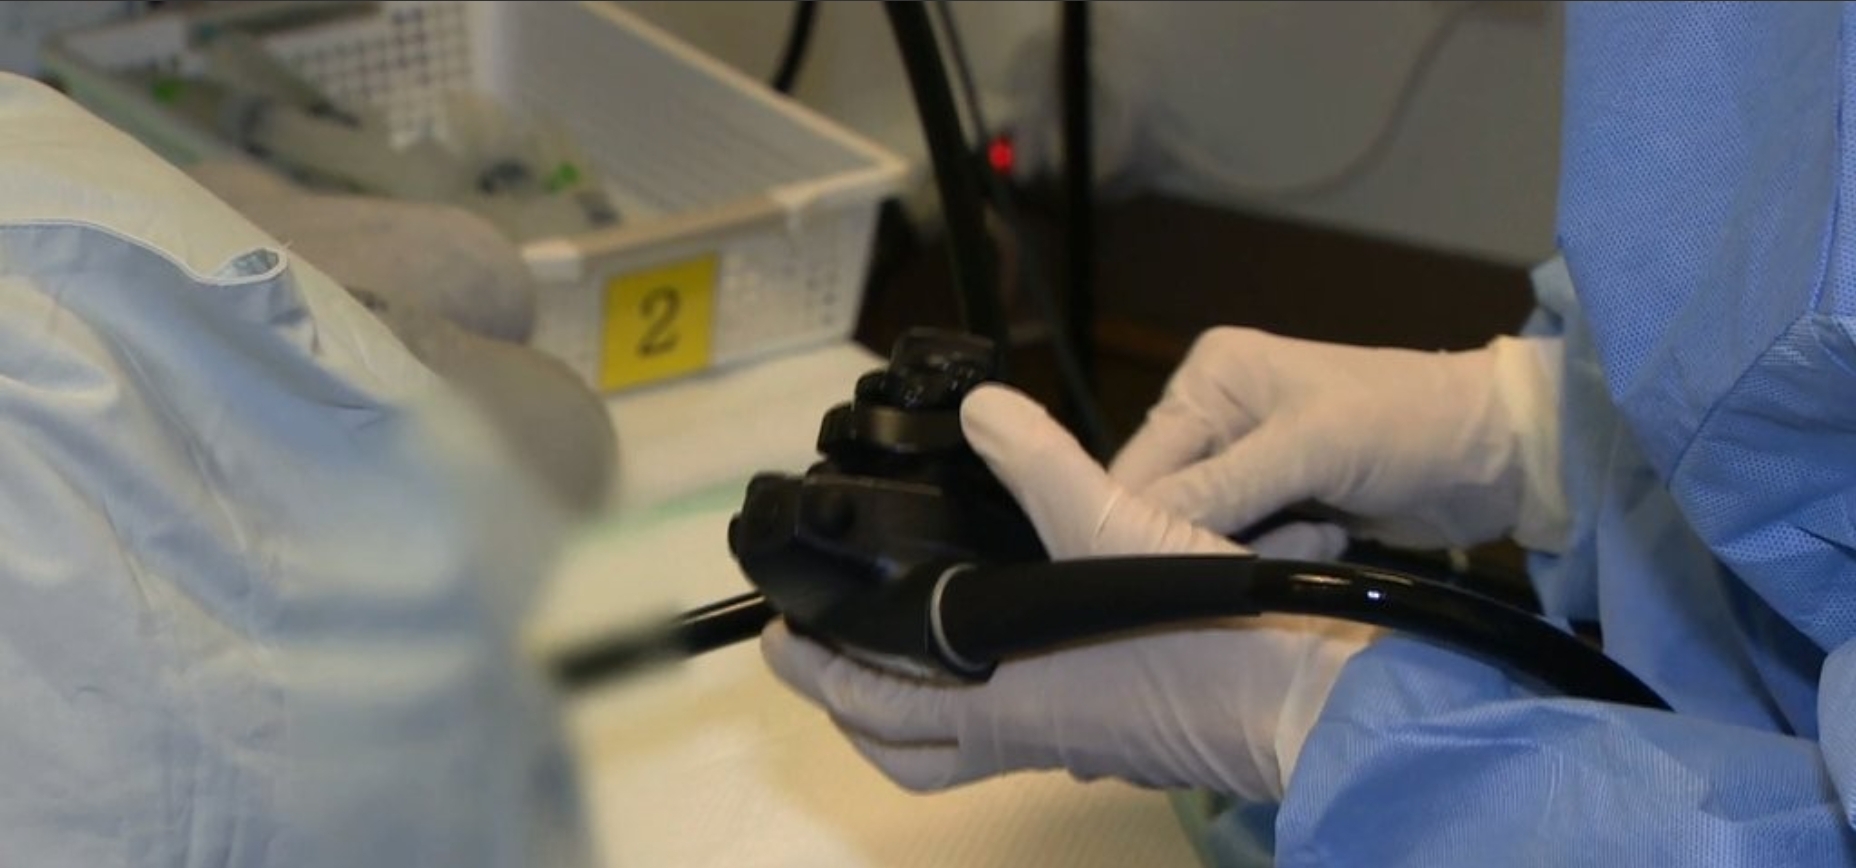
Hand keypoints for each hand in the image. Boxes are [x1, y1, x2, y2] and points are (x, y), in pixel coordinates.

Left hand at [761, 385, 1375, 800]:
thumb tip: (986, 411)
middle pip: (908, 754)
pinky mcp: (1126, 739)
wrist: (1313, 702)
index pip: (872, 703)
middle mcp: (1032, 738)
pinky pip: (1031, 730)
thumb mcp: (1116, 528)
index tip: (777, 640)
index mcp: (1005, 702)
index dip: (814, 670)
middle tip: (827, 663)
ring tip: (910, 652)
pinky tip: (1020, 644)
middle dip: (855, 712)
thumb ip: (1042, 465)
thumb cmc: (1214, 640)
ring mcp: (1079, 747)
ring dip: (924, 710)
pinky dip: (997, 697)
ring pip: (967, 750)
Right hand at [1110, 327, 1563, 550]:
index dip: (1141, 523)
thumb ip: (1222, 488)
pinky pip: (1244, 549)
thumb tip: (1135, 531)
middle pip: (1164, 504)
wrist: (1499, 454)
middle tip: (1259, 556)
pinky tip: (1325, 544)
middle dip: (1201, 540)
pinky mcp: (1281, 504)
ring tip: (1313, 539)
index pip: (1138, 465)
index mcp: (1209, 379)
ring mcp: (1248, 463)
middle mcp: (1216, 416)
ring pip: (1202, 535)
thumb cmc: (1408, 425)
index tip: (1166, 573)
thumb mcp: (1311, 449)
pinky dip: (1275, 560)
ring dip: (1247, 553)